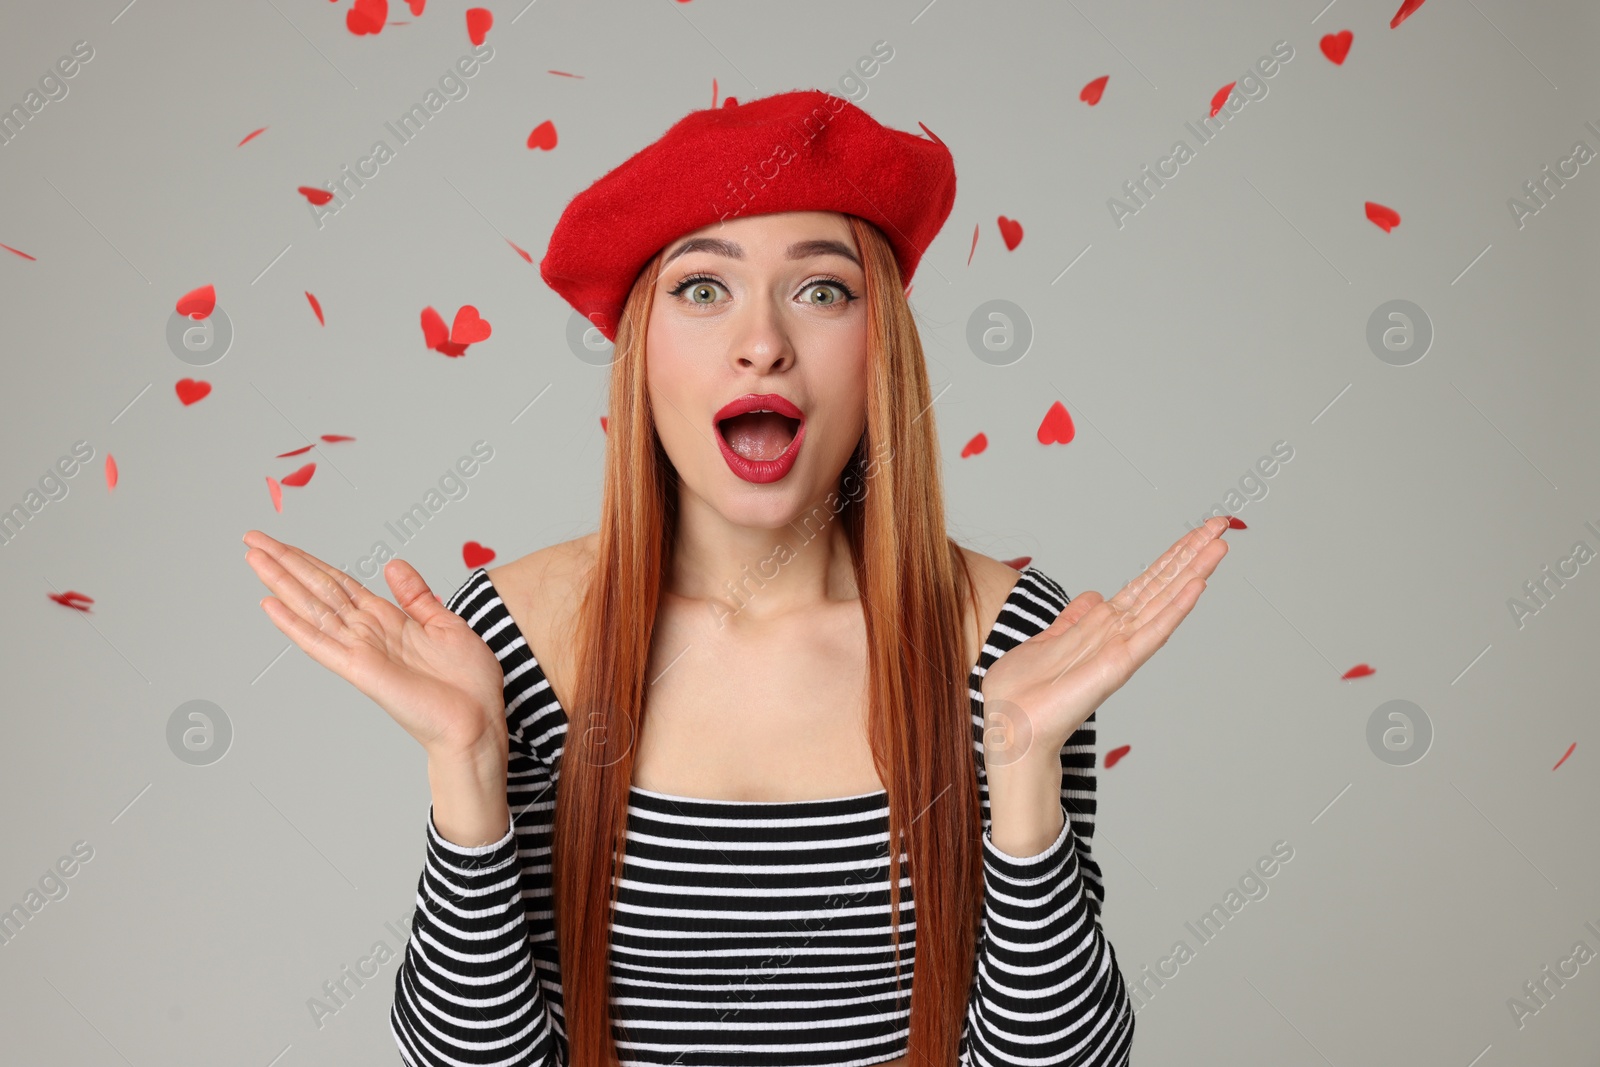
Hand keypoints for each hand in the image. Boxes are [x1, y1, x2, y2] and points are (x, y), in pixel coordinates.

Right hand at [242, 530, 507, 759]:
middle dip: (285, 563)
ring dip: (282, 582)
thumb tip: (393, 564)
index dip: (311, 562)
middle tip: (252, 538)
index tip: (282, 544)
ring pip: (313, 608)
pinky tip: (271, 605)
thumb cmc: (467, 683)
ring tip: (253, 557)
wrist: (477, 722)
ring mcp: (361, 651)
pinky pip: (322, 643)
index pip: (340, 584)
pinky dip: (295, 624)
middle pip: (319, 589)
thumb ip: (416, 596)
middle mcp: (367, 633)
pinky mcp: (361, 669)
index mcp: (387, 621)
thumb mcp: (445, 624)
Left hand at [982, 516, 1229, 762]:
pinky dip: (1175, 608)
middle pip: (1162, 585)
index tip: (1197, 531)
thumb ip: (1073, 620)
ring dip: (1193, 571)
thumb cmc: (1025, 692)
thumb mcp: (1048, 640)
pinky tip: (1197, 584)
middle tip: (1222, 523)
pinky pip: (1153, 631)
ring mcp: (1122, 648)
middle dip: (1190, 553)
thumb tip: (1092, 596)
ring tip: (1220, 544)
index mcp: (1103, 625)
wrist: (1012, 727)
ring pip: (1164, 601)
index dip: (1171, 556)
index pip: (1146, 583)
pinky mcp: (1119, 664)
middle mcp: (1118, 633)